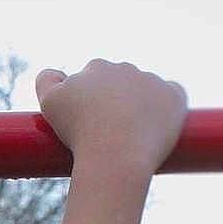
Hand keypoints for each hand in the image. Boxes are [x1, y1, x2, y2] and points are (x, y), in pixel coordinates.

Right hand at [35, 59, 186, 179]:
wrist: (116, 156)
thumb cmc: (79, 133)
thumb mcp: (50, 104)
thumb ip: (47, 81)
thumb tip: (57, 73)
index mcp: (97, 67)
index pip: (92, 82)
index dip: (89, 103)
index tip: (89, 125)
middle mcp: (126, 68)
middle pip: (120, 84)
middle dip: (115, 102)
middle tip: (109, 133)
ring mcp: (152, 81)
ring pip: (146, 90)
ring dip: (140, 105)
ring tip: (132, 136)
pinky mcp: (175, 96)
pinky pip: (173, 94)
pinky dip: (167, 107)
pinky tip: (157, 125)